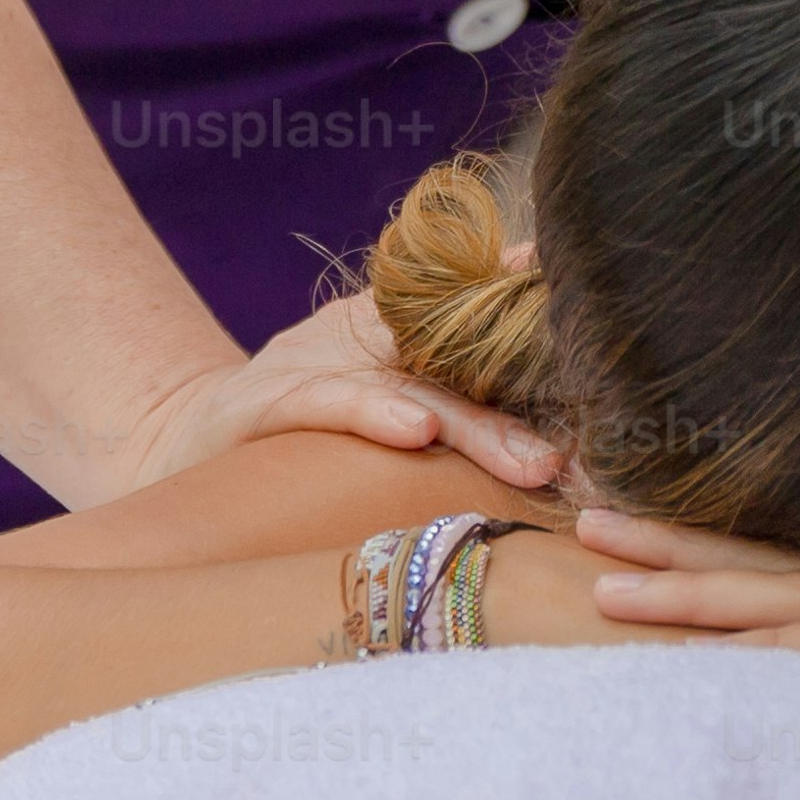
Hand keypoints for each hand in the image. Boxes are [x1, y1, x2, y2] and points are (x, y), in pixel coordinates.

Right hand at [113, 286, 567, 496]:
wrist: (178, 438)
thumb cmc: (296, 425)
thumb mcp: (379, 392)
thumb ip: (456, 379)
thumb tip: (548, 351)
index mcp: (407, 340)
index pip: (496, 339)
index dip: (556, 356)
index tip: (621, 391)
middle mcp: (369, 341)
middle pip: (471, 368)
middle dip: (536, 410)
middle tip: (590, 457)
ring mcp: (321, 364)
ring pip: (416, 390)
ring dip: (477, 428)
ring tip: (532, 460)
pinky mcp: (270, 398)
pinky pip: (333, 403)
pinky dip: (376, 411)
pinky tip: (417, 430)